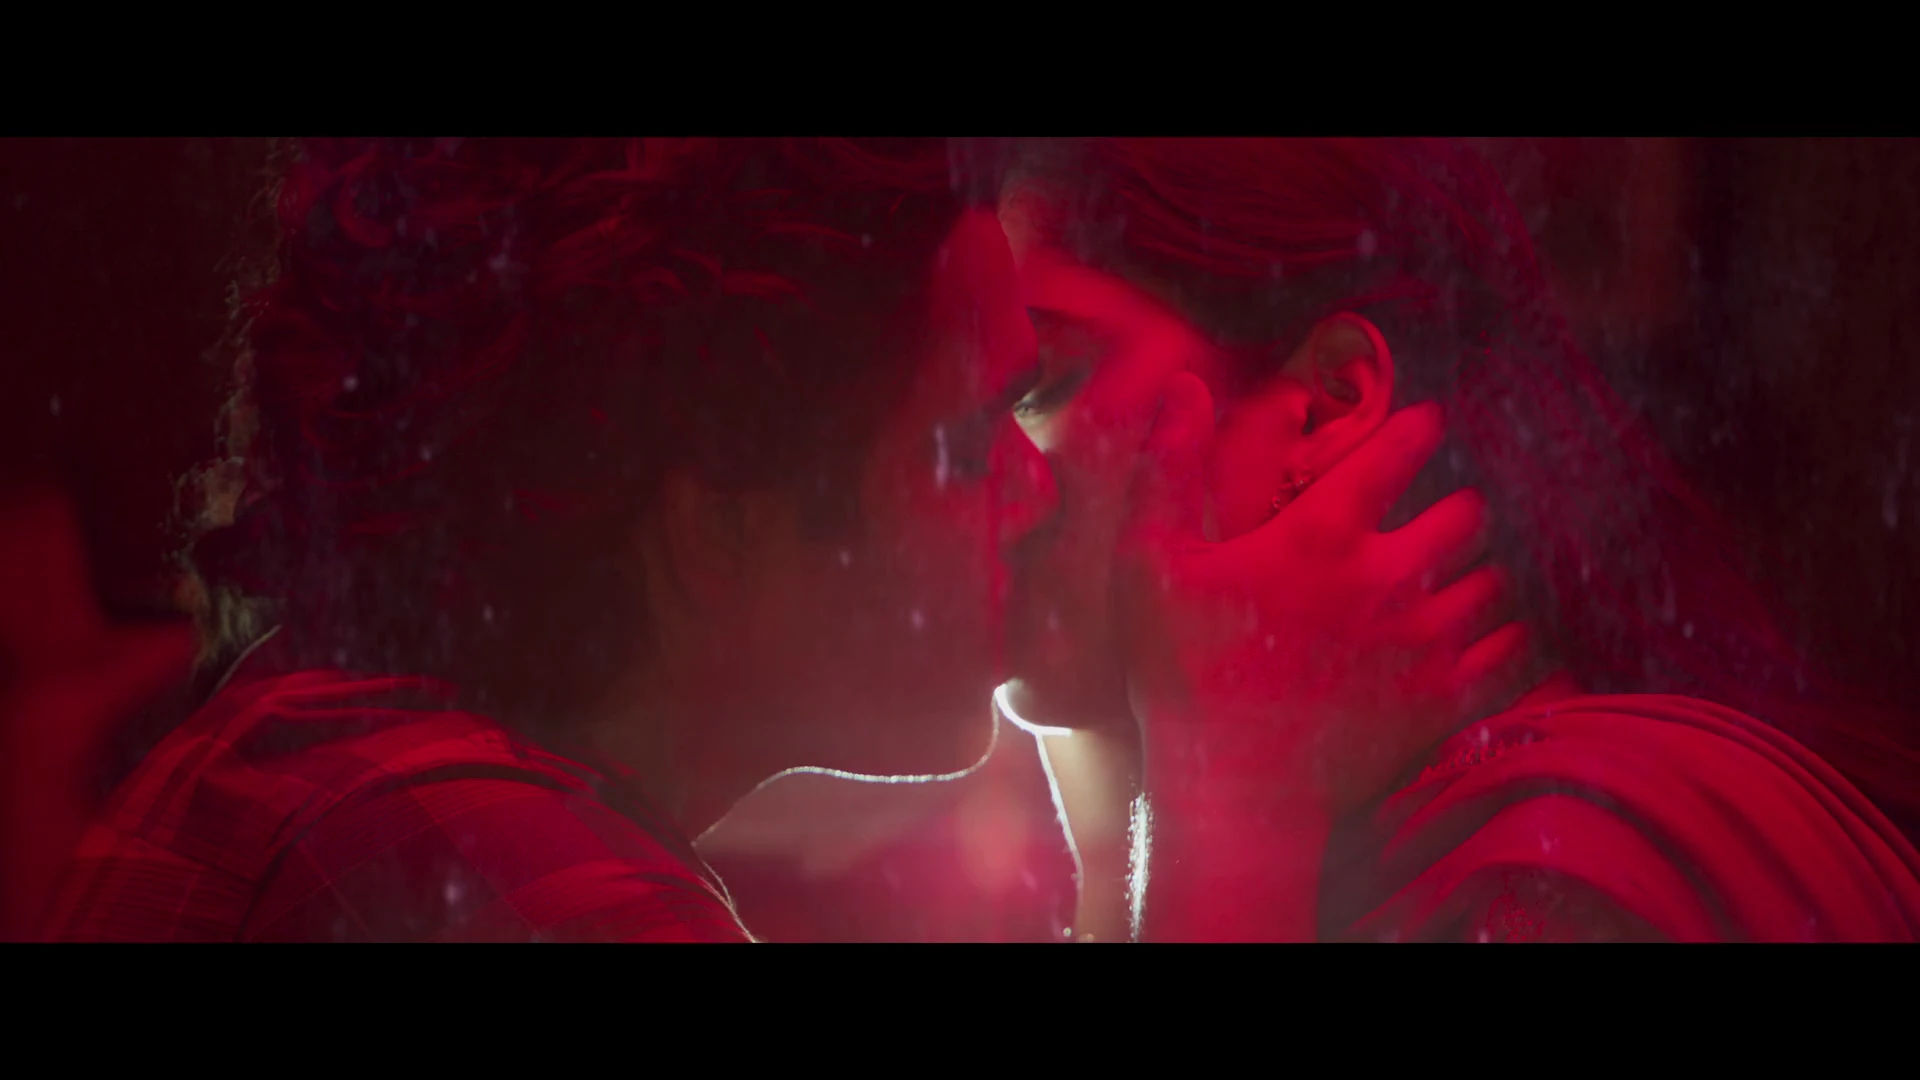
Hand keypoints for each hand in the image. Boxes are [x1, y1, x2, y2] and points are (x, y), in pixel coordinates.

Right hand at [1119, 372, 1531, 818]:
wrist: (1232, 792)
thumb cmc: (1181, 674)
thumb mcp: (1150, 563)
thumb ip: (1168, 468)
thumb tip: (1182, 388)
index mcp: (1321, 535)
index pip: (1396, 454)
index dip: (1417, 431)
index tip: (1426, 425)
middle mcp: (1388, 578)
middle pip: (1466, 515)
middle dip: (1458, 508)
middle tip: (1447, 514)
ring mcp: (1425, 642)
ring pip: (1493, 582)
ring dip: (1481, 573)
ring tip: (1464, 578)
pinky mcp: (1444, 701)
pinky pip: (1511, 653)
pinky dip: (1507, 639)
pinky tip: (1490, 638)